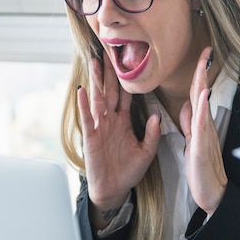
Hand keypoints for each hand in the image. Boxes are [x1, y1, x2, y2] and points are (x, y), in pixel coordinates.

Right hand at [78, 52, 160, 228]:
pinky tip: (82, 90)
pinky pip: (87, 117)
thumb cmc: (128, 171)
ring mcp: (100, 126)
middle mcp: (111, 120)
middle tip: (109, 50)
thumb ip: (152, 134)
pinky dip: (84, 104)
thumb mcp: (146, 152)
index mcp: (124, 121)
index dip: (127, 78)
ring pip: (98, 98)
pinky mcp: (91, 136)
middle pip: (110, 90)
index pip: (126, 94)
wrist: (114, 189)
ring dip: (95, 80)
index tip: (128, 60)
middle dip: (109, 71)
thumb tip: (156, 116)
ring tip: (94, 62)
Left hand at [179, 47, 227, 214]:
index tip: (201, 55)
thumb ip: (191, 123)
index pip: (197, 93)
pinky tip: (203, 97)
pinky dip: (201, 110)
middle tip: (206, 49)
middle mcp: (204, 125)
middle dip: (202, 70)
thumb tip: (189, 104)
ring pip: (203, 104)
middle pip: (202, 92)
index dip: (198, 74)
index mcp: (199, 123)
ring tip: (203, 64)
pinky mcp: (201, 146)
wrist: (212, 192)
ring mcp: (204, 134)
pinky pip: (201, 125)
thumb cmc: (201, 168)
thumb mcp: (192, 141)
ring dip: (202, 83)